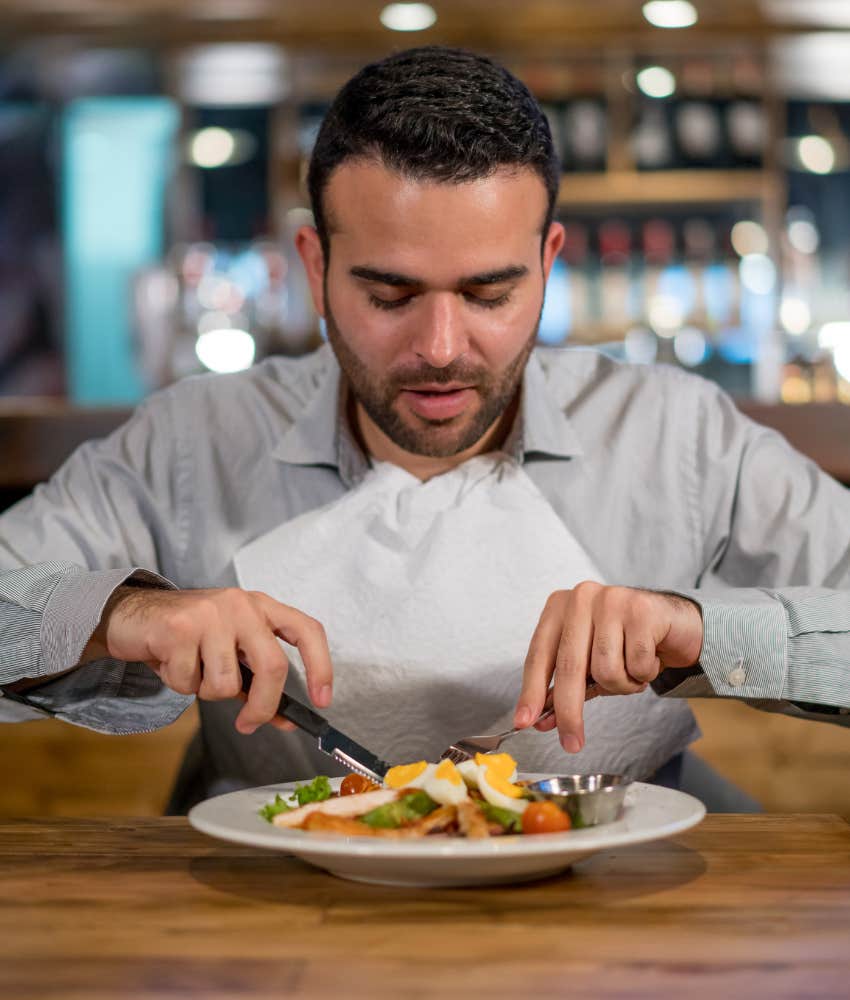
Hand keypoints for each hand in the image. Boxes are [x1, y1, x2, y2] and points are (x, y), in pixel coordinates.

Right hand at [91, 586, 332, 734]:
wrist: (133, 615)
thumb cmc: (187, 636)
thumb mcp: (230, 652)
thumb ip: (258, 682)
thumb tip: (285, 720)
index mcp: (261, 607)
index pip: (307, 630)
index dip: (321, 666)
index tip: (323, 700)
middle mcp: (242, 605)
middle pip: (273, 667)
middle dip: (263, 706)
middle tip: (249, 723)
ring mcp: (212, 614)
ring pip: (227, 683)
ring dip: (207, 691)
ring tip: (193, 669)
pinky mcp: (180, 628)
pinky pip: (190, 682)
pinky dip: (179, 684)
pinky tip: (171, 662)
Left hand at [513, 581, 702, 753]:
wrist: (675, 623)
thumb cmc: (626, 642)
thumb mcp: (590, 663)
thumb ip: (564, 688)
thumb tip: (542, 721)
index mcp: (559, 606)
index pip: (539, 655)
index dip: (531, 692)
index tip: (525, 722)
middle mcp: (581, 598)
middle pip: (569, 666)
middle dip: (569, 711)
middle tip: (572, 743)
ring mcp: (611, 600)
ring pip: (606, 670)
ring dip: (622, 685)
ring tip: (632, 670)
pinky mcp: (641, 610)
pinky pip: (637, 665)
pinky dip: (644, 674)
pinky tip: (650, 657)